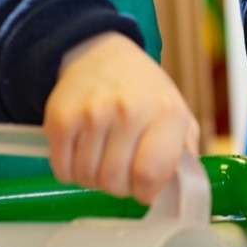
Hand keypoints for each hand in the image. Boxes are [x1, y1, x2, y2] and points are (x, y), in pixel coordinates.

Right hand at [44, 31, 199, 203]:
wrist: (101, 55)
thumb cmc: (143, 92)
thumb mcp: (177, 113)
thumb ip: (185, 152)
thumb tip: (182, 189)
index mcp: (165, 113)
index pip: (149, 175)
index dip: (145, 191)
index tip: (143, 186)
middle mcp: (129, 111)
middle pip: (114, 182)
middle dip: (118, 185)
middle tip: (121, 167)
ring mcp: (93, 113)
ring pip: (87, 178)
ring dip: (93, 177)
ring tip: (102, 155)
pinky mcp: (61, 118)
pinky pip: (62, 170)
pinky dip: (69, 169)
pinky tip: (81, 150)